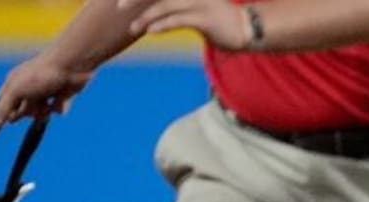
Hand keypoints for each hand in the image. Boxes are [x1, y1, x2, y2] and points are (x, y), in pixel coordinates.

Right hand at [0, 53, 93, 126]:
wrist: (70, 66)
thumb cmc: (40, 74)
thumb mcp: (16, 90)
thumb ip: (4, 107)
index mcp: (14, 83)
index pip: (5, 103)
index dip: (8, 112)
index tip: (13, 119)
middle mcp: (29, 88)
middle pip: (24, 111)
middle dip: (28, 112)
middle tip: (34, 103)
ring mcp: (45, 92)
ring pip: (41, 113)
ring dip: (44, 111)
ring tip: (48, 103)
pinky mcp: (61, 95)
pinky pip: (58, 110)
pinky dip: (59, 107)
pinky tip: (61, 99)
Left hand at [119, 0, 249, 50]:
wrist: (249, 29)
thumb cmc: (221, 21)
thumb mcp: (197, 9)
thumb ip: (177, 7)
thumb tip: (156, 13)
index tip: (124, 2)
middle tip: (119, 6)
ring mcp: (199, 3)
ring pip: (164, 6)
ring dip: (145, 17)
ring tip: (133, 28)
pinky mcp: (205, 18)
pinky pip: (177, 20)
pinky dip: (161, 25)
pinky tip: (150, 32)